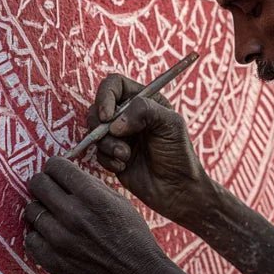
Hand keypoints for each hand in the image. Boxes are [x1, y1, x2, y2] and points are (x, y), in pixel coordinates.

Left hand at [24, 157, 171, 273]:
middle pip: (37, 183)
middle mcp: (73, 216)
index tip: (57, 173)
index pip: (55, 166)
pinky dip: (39, 235)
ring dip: (41, 210)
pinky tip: (51, 236)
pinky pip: (30, 238)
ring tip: (54, 217)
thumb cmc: (132, 237)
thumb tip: (64, 173)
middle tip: (50, 191)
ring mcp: (60, 240)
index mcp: (92, 197)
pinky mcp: (52, 261)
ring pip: (30, 210)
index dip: (56, 167)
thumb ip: (89, 185)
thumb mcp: (118, 201)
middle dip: (44, 183)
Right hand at [87, 73, 210, 225]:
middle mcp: (128, 116)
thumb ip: (144, 111)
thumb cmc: (179, 154)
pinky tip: (124, 166)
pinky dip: (108, 159)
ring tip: (126, 156)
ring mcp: (119, 136)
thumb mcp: (170, 124)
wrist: (177, 189)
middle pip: (98, 107)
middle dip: (102, 125)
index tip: (107, 115)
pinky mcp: (112, 156)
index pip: (114, 84)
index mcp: (143, 100)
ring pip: (94, 131)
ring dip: (108, 145)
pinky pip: (97, 153)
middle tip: (117, 138)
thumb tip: (114, 123)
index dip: (105, 95)